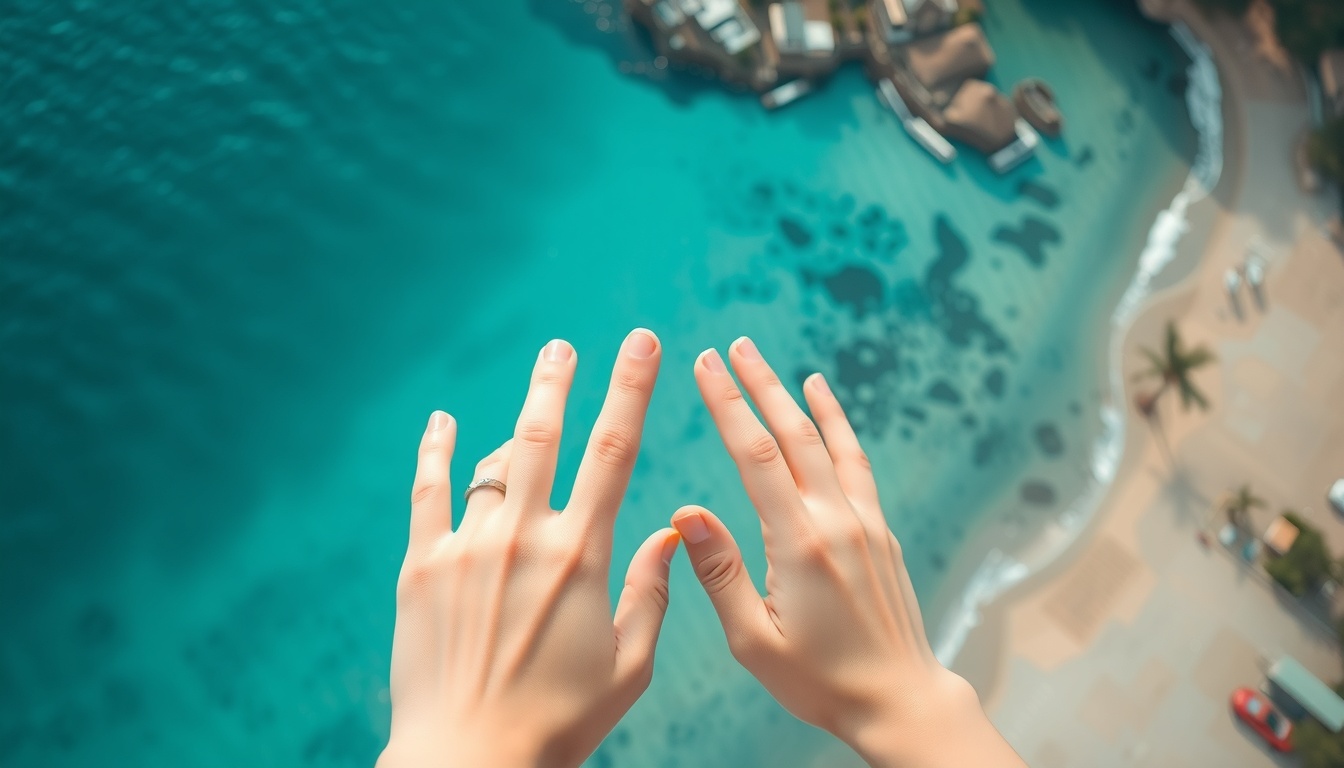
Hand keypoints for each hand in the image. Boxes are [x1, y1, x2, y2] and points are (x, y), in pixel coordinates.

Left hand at [380, 330, 679, 767]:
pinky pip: (429, 491)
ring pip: (493, 461)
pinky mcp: (423, 566)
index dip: (631, 389)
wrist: (468, 760)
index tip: (642, 344)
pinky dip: (437, 451)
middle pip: (544, 436)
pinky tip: (443, 420)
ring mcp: (468, 547)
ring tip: (534, 389)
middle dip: (559, 382)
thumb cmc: (557, 722)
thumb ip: (651, 593)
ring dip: (515, 418)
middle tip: (565, 345)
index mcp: (581, 556)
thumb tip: (667, 534)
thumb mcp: (628, 666)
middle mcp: (524, 537)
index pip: (614, 451)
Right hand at [672, 337, 1024, 767]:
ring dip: (797, 397)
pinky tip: (826, 403)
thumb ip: (720, 574)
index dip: (728, 405)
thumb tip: (688, 513)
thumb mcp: (754, 641)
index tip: (706, 365)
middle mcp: (836, 523)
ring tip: (773, 362)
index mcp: (799, 545)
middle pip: (793, 436)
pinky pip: (857, 464)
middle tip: (733, 346)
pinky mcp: (881, 532)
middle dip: (759, 386)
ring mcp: (864, 523)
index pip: (756, 457)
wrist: (899, 700)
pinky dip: (840, 427)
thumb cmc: (819, 681)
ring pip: (828, 443)